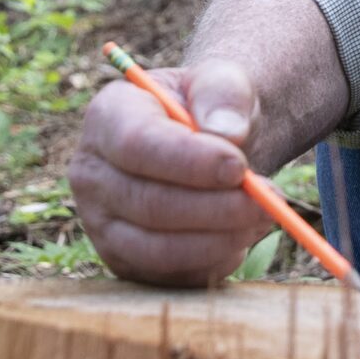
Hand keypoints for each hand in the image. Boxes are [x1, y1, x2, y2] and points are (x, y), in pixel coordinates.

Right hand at [70, 59, 271, 286]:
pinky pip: (169, 276)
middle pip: (147, 204)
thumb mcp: (220, 82)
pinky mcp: (124, 259)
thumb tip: (228, 134)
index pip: (136, 145)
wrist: (209, 143)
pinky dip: (213, 262)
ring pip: (157, 249)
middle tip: (268, 201)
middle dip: (216, 208)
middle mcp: (91, 173)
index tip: (239, 166)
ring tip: (263, 217)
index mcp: (107, 117)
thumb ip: (222, 94)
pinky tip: (241, 236)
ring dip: (219, 239)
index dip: (188, 162)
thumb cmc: (209, 109)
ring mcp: (101, 222)